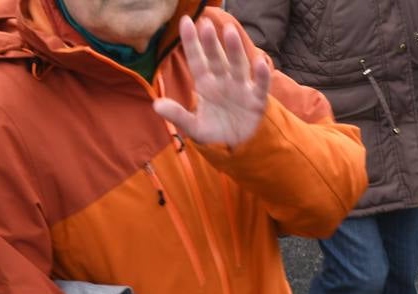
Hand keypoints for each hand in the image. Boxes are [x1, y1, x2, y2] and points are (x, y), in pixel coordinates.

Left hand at [153, 16, 270, 148]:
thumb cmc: (215, 132)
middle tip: (205, 24)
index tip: (185, 22)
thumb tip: (156, 105)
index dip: (191, 42)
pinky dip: (260, 75)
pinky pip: (259, 85)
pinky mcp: (256, 100)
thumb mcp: (193, 127)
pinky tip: (259, 62)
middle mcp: (223, 81)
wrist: (237, 146)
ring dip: (234, 50)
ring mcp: (241, 88)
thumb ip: (177, 115)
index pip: (197, 60)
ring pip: (238, 66)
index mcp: (206, 84)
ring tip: (230, 32)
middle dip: (211, 43)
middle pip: (217, 59)